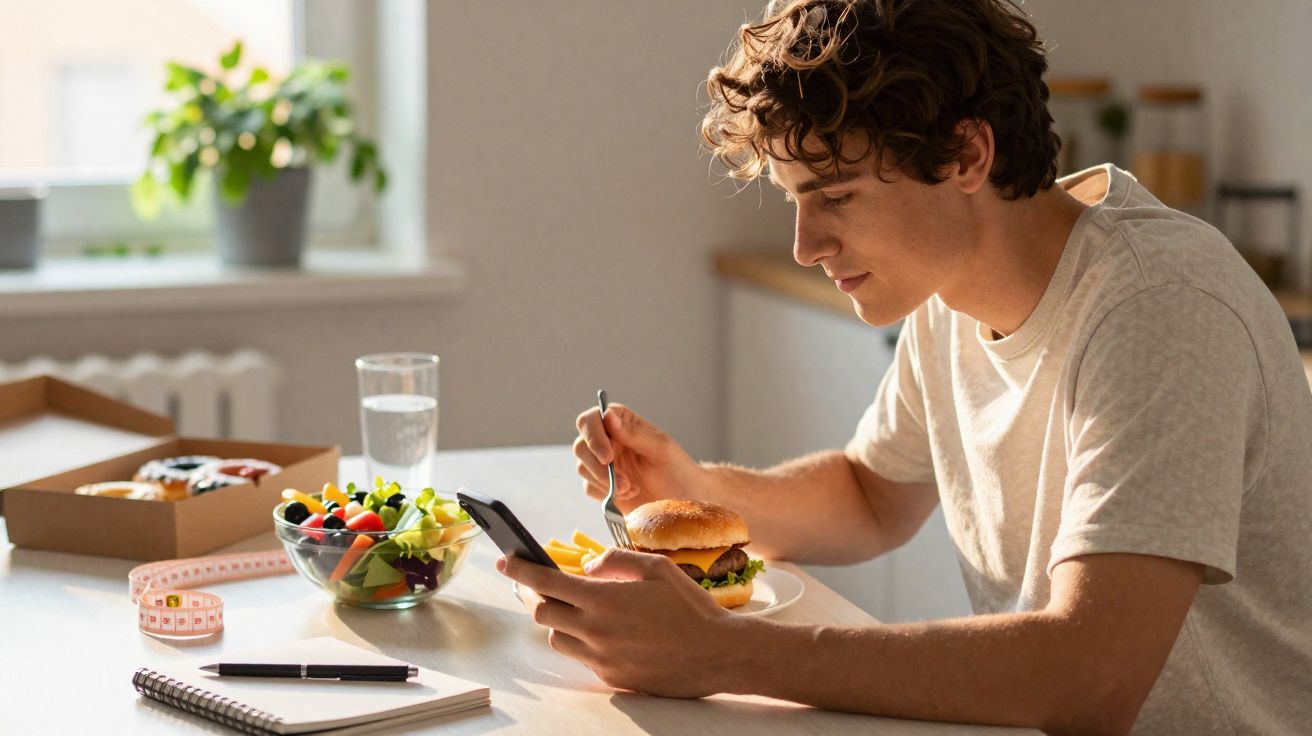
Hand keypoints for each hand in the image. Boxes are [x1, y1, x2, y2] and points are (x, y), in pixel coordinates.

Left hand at [496, 548, 737, 697]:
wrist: (718, 654)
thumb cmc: (690, 607)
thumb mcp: (656, 569)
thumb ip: (615, 561)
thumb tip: (586, 567)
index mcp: (604, 599)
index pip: (546, 582)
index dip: (521, 569)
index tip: (506, 560)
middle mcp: (596, 631)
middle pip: (543, 613)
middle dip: (539, 596)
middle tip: (547, 586)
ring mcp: (602, 658)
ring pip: (558, 639)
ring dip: (561, 621)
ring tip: (583, 610)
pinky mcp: (611, 678)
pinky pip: (583, 658)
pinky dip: (585, 641)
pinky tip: (610, 633)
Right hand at [573, 403, 704, 512]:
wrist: (686, 501)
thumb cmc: (679, 470)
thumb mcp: (661, 449)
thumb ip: (634, 433)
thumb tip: (607, 415)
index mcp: (622, 423)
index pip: (591, 419)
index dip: (593, 436)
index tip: (607, 457)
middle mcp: (608, 440)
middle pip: (581, 445)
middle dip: (597, 466)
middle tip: (622, 482)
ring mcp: (604, 464)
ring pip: (582, 467)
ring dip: (605, 482)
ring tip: (632, 488)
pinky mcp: (602, 486)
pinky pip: (589, 487)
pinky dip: (606, 493)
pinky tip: (630, 494)